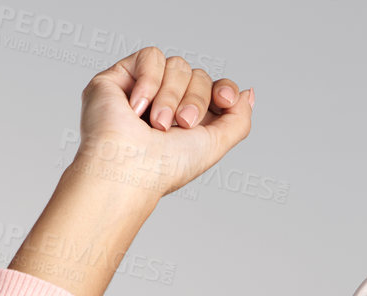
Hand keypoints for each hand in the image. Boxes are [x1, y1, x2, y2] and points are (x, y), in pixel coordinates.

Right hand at [73, 46, 253, 203]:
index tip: (224, 100)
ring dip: (171, 95)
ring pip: (176, 65)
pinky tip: (136, 107)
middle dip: (195, 100)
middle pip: (198, 75)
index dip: (224, 89)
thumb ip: (238, 121)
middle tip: (181, 125)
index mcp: (188, 121)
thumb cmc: (164, 167)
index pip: (214, 89)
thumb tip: (247, 93)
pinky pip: (151, 56)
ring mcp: (143, 90)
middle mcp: (166, 104)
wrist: (127, 169)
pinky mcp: (119, 77)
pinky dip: (149, 81)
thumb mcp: (215, 145)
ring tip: (156, 124)